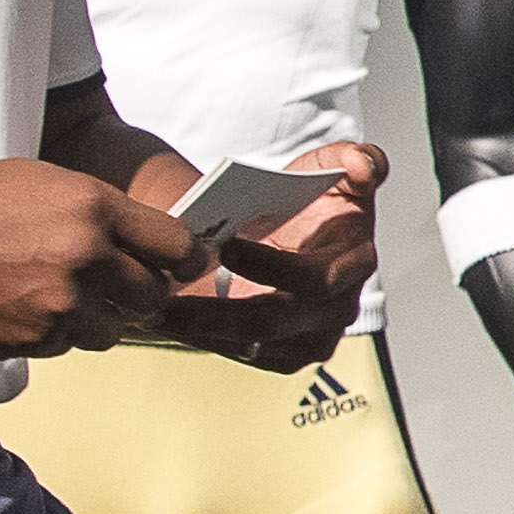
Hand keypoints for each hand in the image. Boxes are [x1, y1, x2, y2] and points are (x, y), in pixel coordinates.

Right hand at [0, 162, 199, 357]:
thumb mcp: (38, 185)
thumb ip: (98, 215)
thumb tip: (150, 245)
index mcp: (92, 206)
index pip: (175, 245)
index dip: (186, 260)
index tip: (187, 266)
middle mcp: (85, 254)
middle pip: (151, 295)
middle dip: (139, 295)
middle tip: (115, 287)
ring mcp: (60, 301)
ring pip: (112, 328)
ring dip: (95, 318)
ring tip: (50, 292)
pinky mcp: (33, 339)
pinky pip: (68, 345)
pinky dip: (54, 334)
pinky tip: (18, 307)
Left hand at [149, 141, 381, 374]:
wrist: (297, 233)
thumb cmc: (311, 200)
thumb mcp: (330, 169)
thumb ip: (353, 159)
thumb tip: (361, 166)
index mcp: (354, 264)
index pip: (314, 278)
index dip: (270, 265)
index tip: (224, 246)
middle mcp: (338, 308)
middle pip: (273, 321)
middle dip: (217, 310)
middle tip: (166, 294)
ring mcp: (313, 337)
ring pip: (252, 344)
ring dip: (200, 331)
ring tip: (151, 312)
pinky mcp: (287, 355)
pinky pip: (244, 355)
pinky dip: (204, 341)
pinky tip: (168, 323)